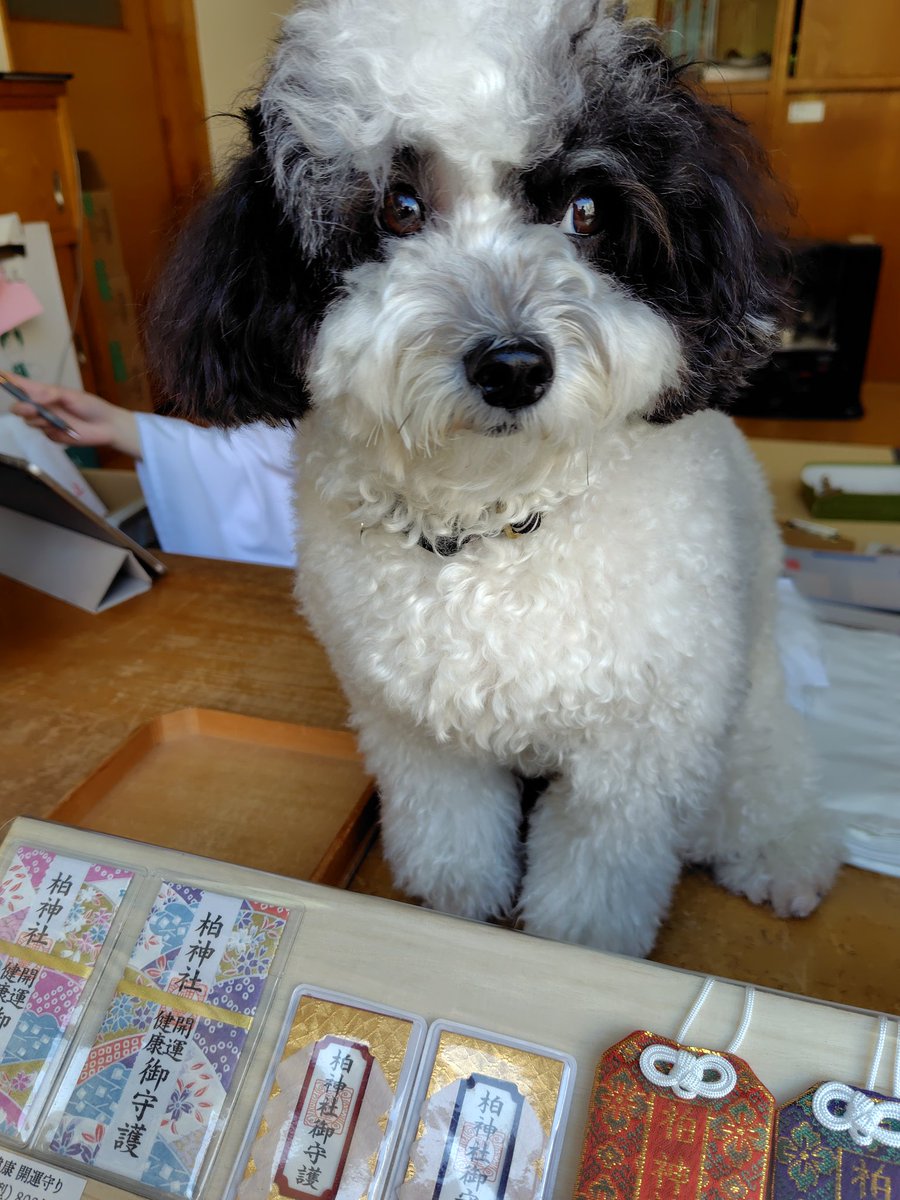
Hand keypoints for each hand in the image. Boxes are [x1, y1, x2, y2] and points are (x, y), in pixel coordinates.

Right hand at [7, 377, 141, 457]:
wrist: (108, 427)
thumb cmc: (92, 406)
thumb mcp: (73, 396)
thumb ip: (52, 394)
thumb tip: (33, 395)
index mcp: (45, 393)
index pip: (23, 386)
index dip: (9, 381)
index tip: (0, 376)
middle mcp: (42, 407)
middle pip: (20, 408)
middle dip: (22, 408)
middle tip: (32, 409)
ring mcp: (46, 422)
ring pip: (29, 422)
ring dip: (39, 420)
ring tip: (55, 419)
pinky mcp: (53, 435)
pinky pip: (44, 434)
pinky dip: (51, 431)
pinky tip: (64, 429)